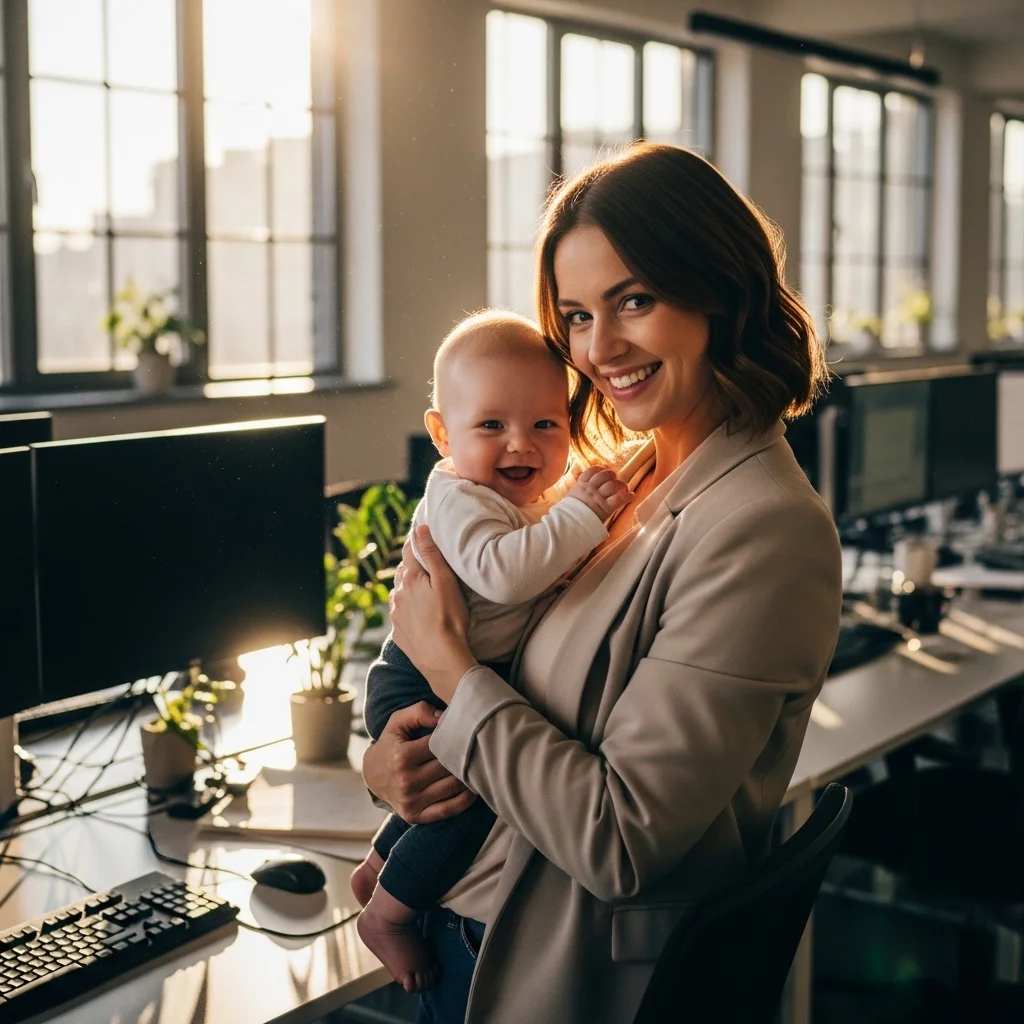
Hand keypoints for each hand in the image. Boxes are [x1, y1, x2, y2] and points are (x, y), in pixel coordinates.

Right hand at [361, 703, 476, 823]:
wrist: (372, 776)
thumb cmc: (391, 744)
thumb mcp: (398, 722)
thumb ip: (420, 711)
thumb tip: (445, 716)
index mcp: (402, 756)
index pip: (440, 744)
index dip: (455, 736)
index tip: (464, 732)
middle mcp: (406, 781)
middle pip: (448, 766)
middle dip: (464, 755)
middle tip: (477, 748)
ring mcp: (411, 801)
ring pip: (453, 786)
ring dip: (468, 776)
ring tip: (477, 765)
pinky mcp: (415, 816)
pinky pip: (449, 809)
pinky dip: (465, 799)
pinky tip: (472, 787)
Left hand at [390, 525, 477, 703]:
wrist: (442, 659)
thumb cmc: (450, 618)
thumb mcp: (446, 582)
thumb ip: (431, 554)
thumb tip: (419, 528)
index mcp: (411, 578)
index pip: (410, 551)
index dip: (416, 542)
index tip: (422, 537)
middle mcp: (398, 594)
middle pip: (403, 572)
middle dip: (413, 566)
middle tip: (428, 566)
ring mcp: (396, 614)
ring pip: (400, 592)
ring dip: (408, 588)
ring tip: (424, 591)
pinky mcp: (398, 632)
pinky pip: (400, 613)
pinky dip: (407, 608)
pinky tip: (419, 614)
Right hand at [568, 466, 632, 520]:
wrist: (569, 523)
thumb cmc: (569, 513)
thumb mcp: (571, 498)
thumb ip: (578, 493)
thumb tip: (579, 492)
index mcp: (581, 486)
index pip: (591, 471)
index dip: (599, 469)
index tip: (604, 470)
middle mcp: (591, 489)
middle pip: (604, 475)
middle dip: (611, 475)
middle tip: (615, 478)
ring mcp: (598, 497)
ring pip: (613, 485)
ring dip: (621, 484)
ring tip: (624, 487)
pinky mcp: (606, 507)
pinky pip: (619, 498)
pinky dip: (628, 496)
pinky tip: (632, 496)